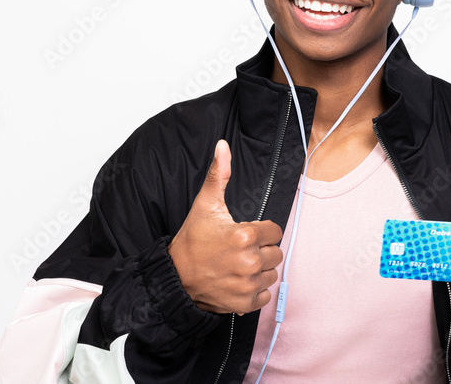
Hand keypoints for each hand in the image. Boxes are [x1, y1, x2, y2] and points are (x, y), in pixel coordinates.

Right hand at [167, 140, 283, 314]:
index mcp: (244, 236)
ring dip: (259, 271)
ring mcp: (247, 284)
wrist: (174, 278)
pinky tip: (237, 281)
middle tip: (239, 250)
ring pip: (271, 274)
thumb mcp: (205, 204)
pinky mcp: (244, 303)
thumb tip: (222, 146)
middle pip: (276, 253)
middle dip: (261, 250)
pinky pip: (265, 295)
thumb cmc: (192, 241)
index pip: (275, 231)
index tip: (245, 234)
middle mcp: (249, 262)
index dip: (261, 231)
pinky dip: (254, 291)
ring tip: (237, 265)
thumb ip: (218, 174)